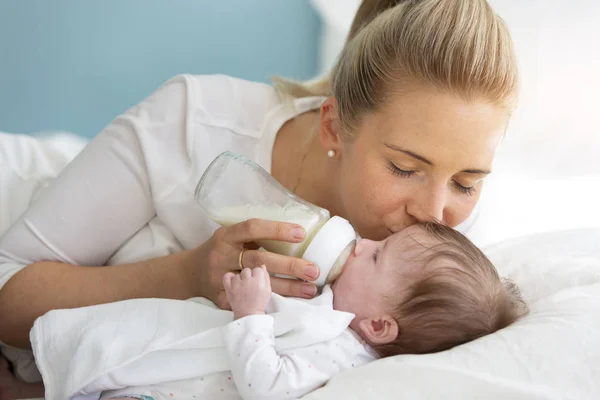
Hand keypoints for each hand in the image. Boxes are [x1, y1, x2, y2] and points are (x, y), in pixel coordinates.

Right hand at [187, 219, 319, 308]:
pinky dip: (270, 301)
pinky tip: (290, 303)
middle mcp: (222, 255)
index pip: (252, 228)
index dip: (277, 230)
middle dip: (289, 265)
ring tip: (310, 289)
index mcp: (226, 235)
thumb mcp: (231, 236)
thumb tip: (297, 235)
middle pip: (259, 259)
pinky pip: (249, 301)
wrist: (190, 273)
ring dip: (287, 287)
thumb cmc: (221, 250)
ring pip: (256, 283)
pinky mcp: (222, 298)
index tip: (302, 234)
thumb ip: (255, 236)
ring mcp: (220, 278)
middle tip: (313, 269)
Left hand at [223, 266, 271, 318]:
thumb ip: (266, 277)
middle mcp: (247, 281)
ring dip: (241, 279)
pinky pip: (227, 276)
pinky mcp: (229, 288)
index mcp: (259, 281)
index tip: (257, 281)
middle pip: (248, 270)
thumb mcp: (268, 290)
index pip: (258, 269)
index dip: (258, 275)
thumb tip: (262, 266)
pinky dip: (230, 277)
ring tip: (243, 287)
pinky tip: (234, 282)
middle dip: (249, 276)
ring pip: (238, 274)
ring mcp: (237, 284)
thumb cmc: (259, 303)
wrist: (248, 315)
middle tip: (250, 285)